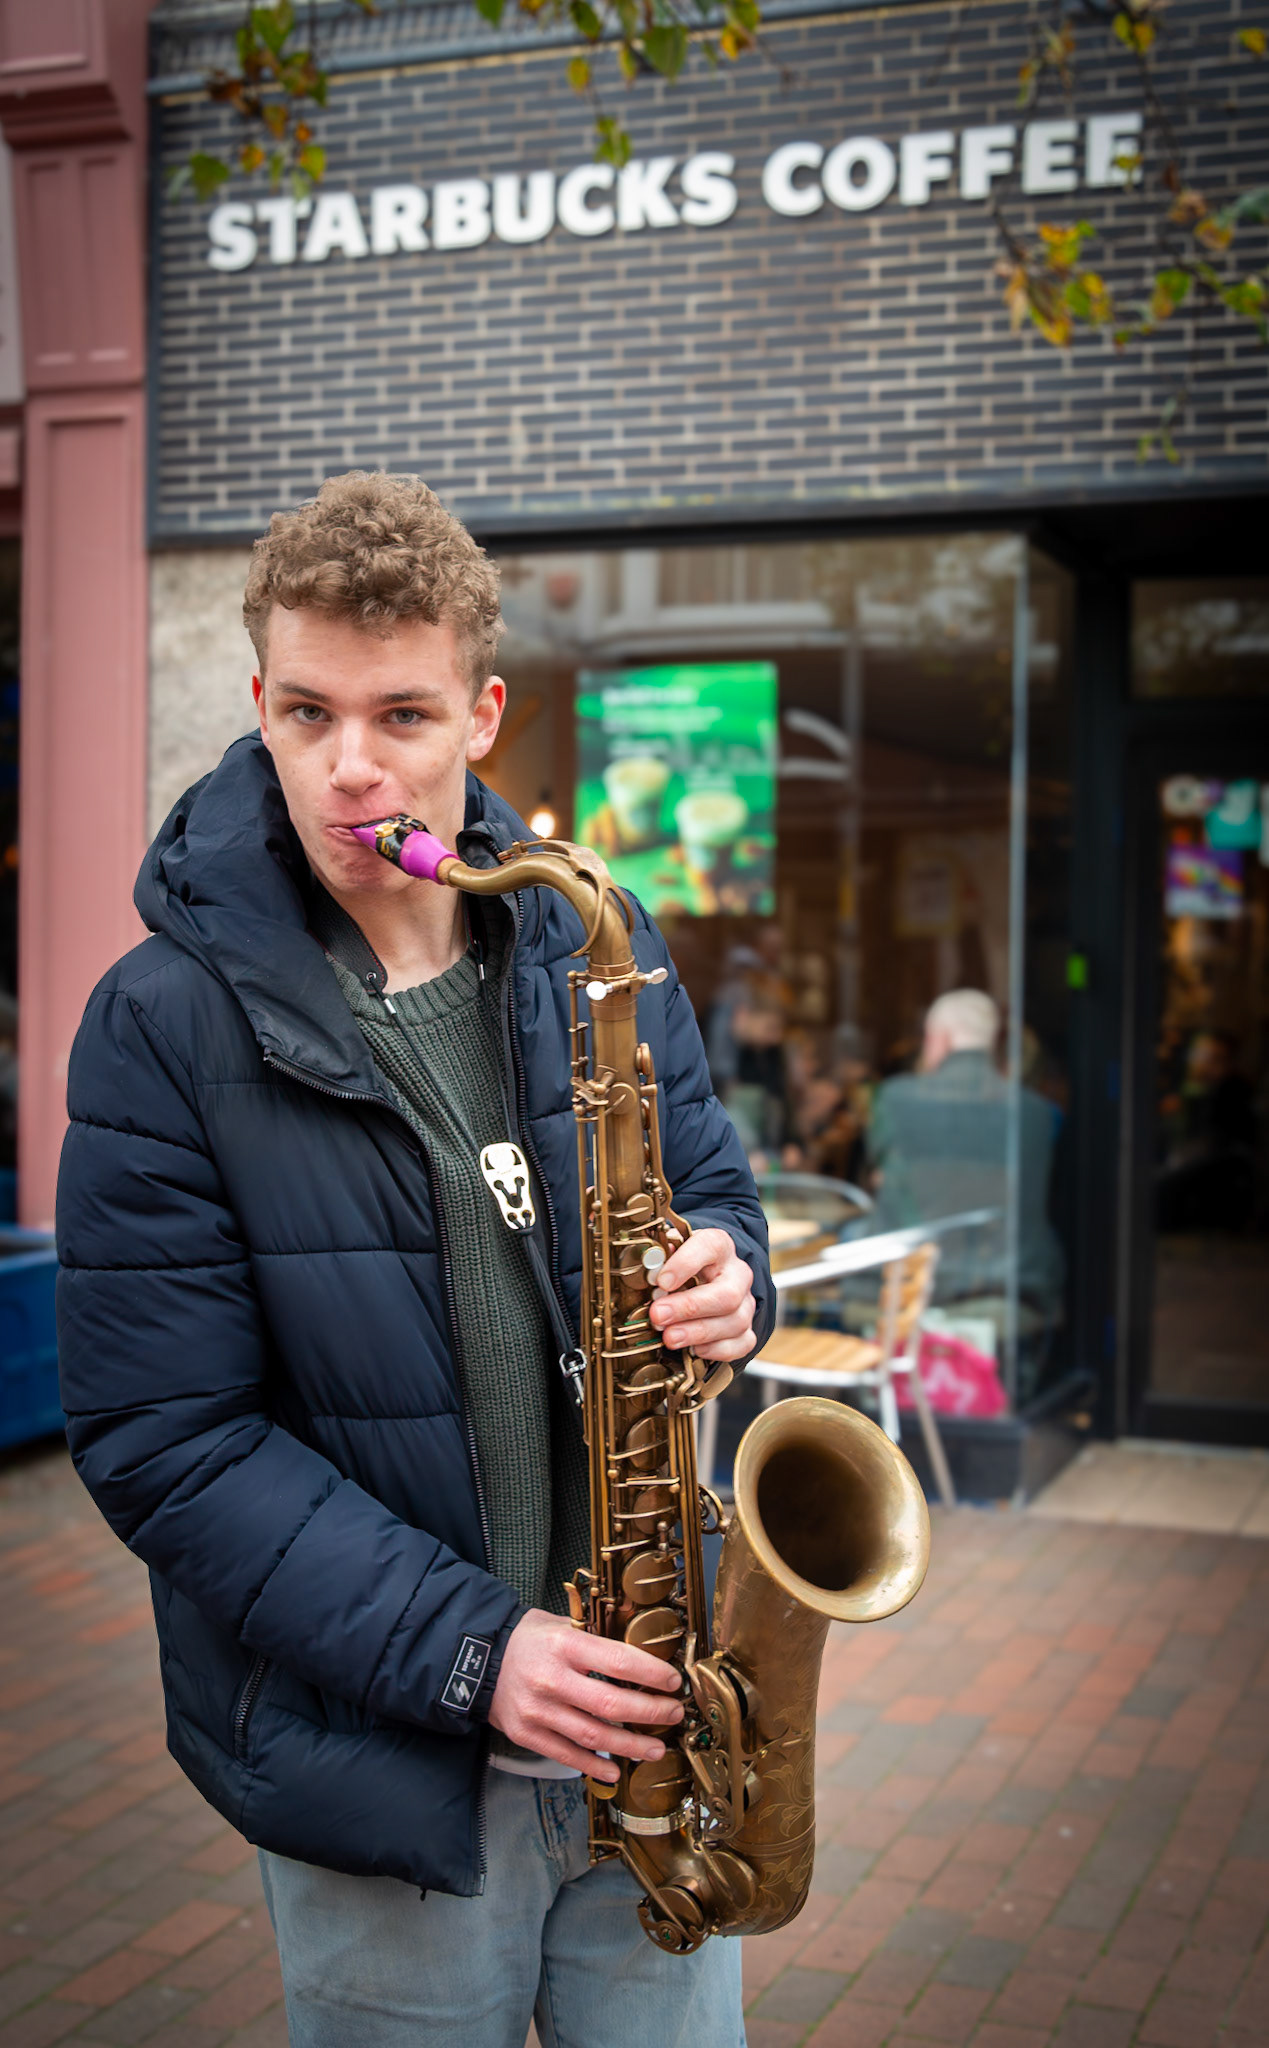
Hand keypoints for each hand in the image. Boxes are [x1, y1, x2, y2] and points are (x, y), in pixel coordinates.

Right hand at [489, 1610, 683, 1781]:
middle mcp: (552, 1679)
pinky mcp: (528, 1734)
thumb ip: (594, 1636)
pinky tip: (616, 1769)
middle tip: (674, 1714)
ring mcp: (539, 1711)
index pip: (618, 1661)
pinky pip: (568, 1755)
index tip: (673, 1681)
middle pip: (612, 1704)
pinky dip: (595, 1765)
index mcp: (563, 1645)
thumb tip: (638, 1652)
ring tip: (657, 1748)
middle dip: (651, 1712)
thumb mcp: (558, 1622)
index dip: (651, 1674)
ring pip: (594, 1735)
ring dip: (632, 1746)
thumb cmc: (526, 1640)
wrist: (476, 1662)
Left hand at [649, 1227, 755, 1362]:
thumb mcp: (671, 1256)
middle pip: (726, 1293)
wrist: (707, 1282)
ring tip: (669, 1337)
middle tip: (658, 1315)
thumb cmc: (685, 1269)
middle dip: (689, 1308)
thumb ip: (660, 1260)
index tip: (661, 1281)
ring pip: (734, 1321)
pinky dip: (716, 1349)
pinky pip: (741, 1344)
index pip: (710, 1247)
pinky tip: (694, 1349)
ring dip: (698, 1332)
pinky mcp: (747, 1331)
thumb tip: (647, 1268)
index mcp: (719, 1247)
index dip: (685, 1264)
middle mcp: (737, 1274)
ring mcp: (745, 1304)